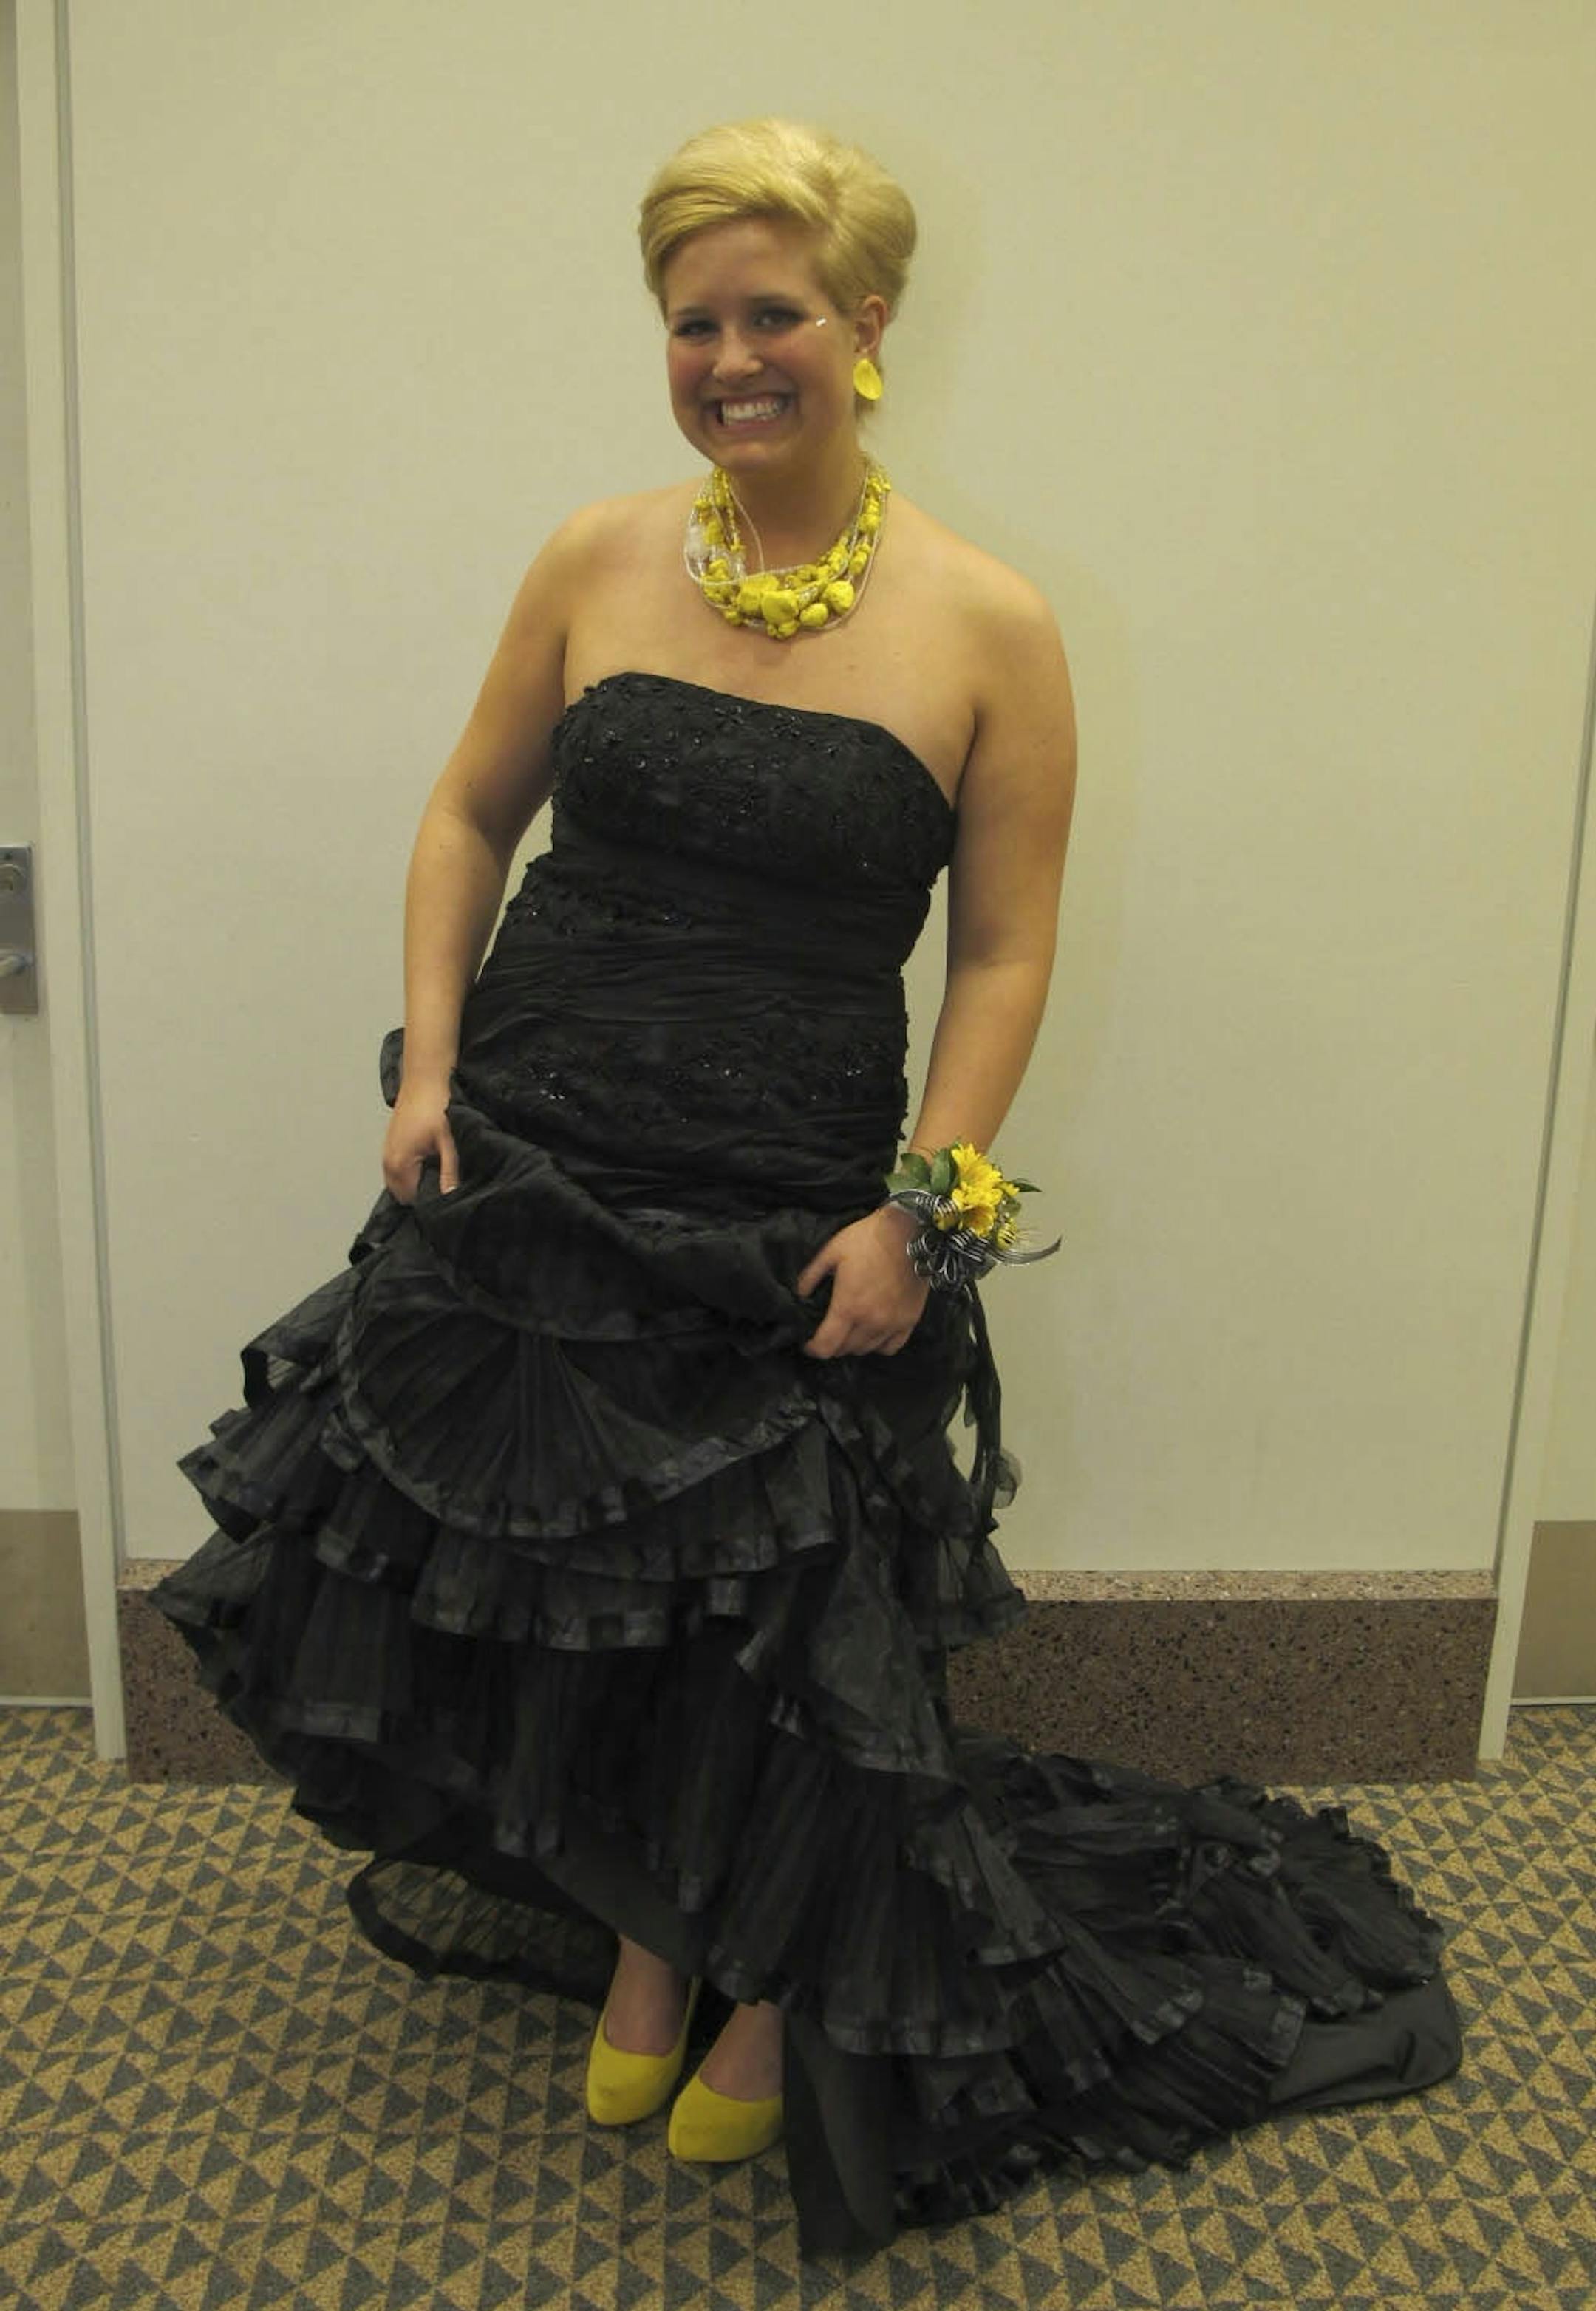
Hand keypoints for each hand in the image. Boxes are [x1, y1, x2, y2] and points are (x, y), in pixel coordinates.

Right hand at [382, 1082, 458, 1203]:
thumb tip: (450, 1197)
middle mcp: (387, 1161)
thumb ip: (449, 1171)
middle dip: (423, 1192)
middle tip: (445, 1182)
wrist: (425, 1076)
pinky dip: (412, 1170)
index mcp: (399, 1164)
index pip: (412, 1199)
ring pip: (400, 1181)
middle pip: (404, 1194)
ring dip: (417, 1180)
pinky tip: (430, 1159)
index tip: (448, 1193)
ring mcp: (387, 1151)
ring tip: (439, 1170)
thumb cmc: (437, 1104)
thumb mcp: (449, 1140)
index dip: (431, 1200)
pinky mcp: (391, 1142)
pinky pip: (398, 1168)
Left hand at [796, 1205, 930, 1358]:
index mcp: (848, 1306)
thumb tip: (801, 1293)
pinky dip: (879, 1345)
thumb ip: (812, 1275)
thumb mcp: (831, 1251)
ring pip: (867, 1350)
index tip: (808, 1343)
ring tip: (849, 1331)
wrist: (908, 1231)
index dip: (813, 1349)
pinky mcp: (910, 1320)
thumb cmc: (868, 1239)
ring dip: (853, 1345)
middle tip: (828, 1332)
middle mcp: (870, 1321)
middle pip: (845, 1350)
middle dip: (832, 1345)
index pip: (826, 1346)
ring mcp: (892, 1323)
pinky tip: (874, 1334)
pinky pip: (892, 1347)